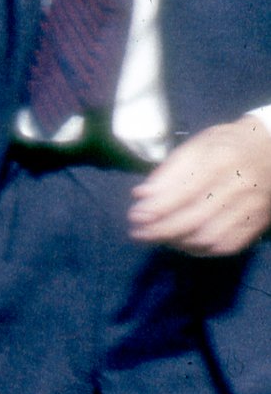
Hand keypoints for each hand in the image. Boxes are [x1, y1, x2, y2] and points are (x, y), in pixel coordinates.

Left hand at [128, 117, 270, 255]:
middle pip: (196, 218)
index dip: (158, 209)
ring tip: (158, 238)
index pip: (185, 192)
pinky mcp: (258, 222)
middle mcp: (238, 187)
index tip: (135, 217)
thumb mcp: (196, 146)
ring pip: (211, 237)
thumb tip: (141, 196)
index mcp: (220, 161)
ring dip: (179, 242)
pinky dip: (202, 250)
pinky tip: (184, 243)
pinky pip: (228, 245)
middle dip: (162, 230)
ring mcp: (251, 208)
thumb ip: (169, 171)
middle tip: (139, 234)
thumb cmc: (227, 143)